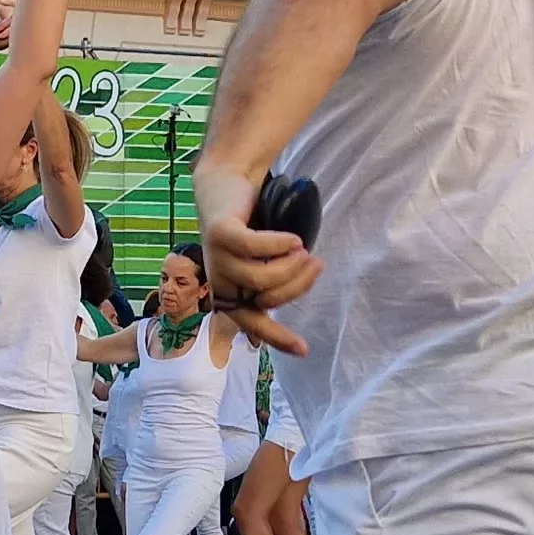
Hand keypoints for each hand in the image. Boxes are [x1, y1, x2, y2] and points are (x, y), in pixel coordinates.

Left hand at [199, 208, 321, 355]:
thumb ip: (274, 278)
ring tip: (303, 248)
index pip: (253, 323)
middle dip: (299, 285)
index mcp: (231, 292)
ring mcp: (217, 258)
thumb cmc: (252, 223)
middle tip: (315, 263)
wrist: (227, 183)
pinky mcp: (220, 234)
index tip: (304, 350)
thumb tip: (295, 289)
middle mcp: (221, 280)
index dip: (278, 338)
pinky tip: (293, 239)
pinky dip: (279, 245)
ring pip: (262, 278)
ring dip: (292, 265)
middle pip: (268, 299)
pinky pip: (254, 248)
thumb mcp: (264, 258)